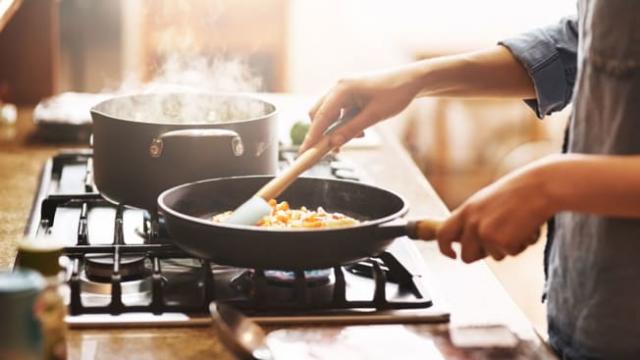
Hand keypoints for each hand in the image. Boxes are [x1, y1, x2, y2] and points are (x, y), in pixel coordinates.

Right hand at [299, 67, 422, 151]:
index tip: (304, 152)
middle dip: (323, 134)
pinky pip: (339, 112)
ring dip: (336, 130)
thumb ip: (351, 130)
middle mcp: (338, 87)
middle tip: (332, 151)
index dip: (312, 137)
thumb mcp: (374, 116)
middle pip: (319, 114)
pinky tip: (360, 130)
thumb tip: (333, 144)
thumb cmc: (395, 94)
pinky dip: (344, 124)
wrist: (411, 80)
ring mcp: (343, 90)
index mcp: (342, 89)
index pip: (321, 117)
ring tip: (358, 137)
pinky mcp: (349, 94)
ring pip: (328, 115)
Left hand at [437, 157, 556, 262]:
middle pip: (466, 256)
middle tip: (499, 241)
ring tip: (517, 225)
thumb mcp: (487, 201)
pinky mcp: (501, 242)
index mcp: (466, 210)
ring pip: (492, 257)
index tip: (452, 255)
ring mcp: (485, 233)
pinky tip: (526, 228)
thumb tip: (465, 240)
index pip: (443, 234)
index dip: (444, 248)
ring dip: (506, 247)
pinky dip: (521, 245)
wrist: (539, 187)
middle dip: (481, 255)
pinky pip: (511, 254)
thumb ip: (474, 219)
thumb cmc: (518, 193)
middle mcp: (471, 223)